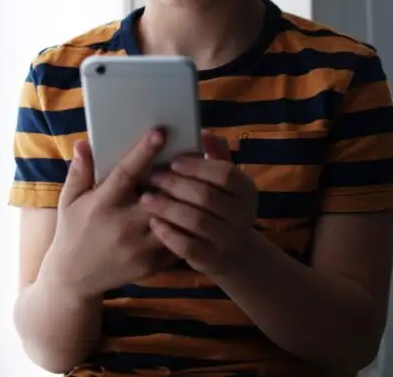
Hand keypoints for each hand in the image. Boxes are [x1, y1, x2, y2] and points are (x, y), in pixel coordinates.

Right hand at [40, 130, 177, 299]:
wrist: (74, 278)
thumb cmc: (73, 231)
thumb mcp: (68, 200)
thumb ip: (79, 171)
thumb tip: (84, 142)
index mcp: (101, 205)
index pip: (126, 174)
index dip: (143, 152)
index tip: (160, 133)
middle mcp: (122, 226)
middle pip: (158, 197)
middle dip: (175, 177)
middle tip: (189, 156)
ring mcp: (138, 248)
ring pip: (173, 220)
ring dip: (184, 201)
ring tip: (197, 182)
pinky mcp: (151, 265)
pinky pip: (177, 241)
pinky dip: (187, 225)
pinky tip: (194, 210)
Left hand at [140, 130, 258, 276]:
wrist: (232, 252)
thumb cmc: (221, 205)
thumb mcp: (224, 181)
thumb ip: (215, 155)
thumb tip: (202, 132)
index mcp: (246, 190)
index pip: (224, 173)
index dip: (197, 166)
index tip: (173, 161)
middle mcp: (243, 215)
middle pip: (206, 196)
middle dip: (176, 185)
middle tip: (153, 177)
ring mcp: (228, 239)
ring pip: (195, 221)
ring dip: (168, 208)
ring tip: (146, 198)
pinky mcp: (211, 259)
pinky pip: (187, 246)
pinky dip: (168, 233)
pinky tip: (154, 222)